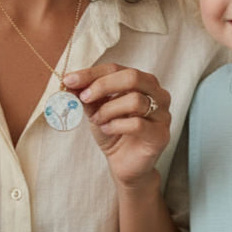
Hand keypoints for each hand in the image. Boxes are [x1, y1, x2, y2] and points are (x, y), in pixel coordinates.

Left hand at [63, 64, 170, 190]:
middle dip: (102, 85)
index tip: (69, 80)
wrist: (124, 164)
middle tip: (84, 98)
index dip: (91, 73)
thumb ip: (86, 95)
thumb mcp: (95, 110)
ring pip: (135, 100)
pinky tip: (107, 130)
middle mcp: (156, 93)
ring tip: (97, 120)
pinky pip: (137, 124)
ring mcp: (162, 114)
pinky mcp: (160, 135)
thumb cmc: (112, 132)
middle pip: (132, 77)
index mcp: (141, 81)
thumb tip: (69, 82)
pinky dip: (116, 126)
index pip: (115, 68)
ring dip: (108, 110)